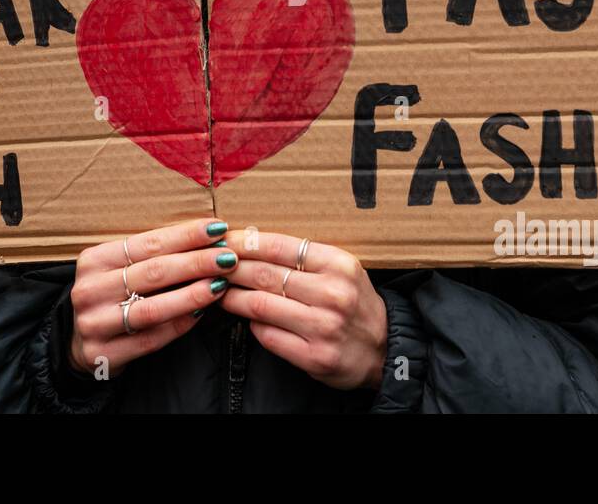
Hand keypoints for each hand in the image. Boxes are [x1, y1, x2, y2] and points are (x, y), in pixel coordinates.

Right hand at [68, 218, 236, 378]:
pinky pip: (150, 339)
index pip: (148, 243)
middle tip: (228, 257)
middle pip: (152, 272)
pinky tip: (201, 314)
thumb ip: (154, 256)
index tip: (217, 229)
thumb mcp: (122, 269)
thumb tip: (208, 239)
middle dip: (196, 262)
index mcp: (94, 260)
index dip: (185, 235)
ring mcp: (93, 324)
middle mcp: (89, 290)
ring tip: (220, 285)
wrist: (80, 343)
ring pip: (152, 308)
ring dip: (191, 295)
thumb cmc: (112, 297)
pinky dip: (179, 325)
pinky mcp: (101, 354)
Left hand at [220, 230, 388, 391]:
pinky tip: (245, 317)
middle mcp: (333, 294)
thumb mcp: (340, 269)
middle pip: (264, 274)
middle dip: (230, 267)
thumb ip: (304, 257)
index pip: (278, 246)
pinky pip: (267, 335)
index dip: (244, 241)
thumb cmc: (355, 303)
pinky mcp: (314, 356)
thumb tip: (251, 242)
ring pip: (259, 304)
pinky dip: (251, 324)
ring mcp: (323, 327)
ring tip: (219, 289)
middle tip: (211, 264)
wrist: (385, 349)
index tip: (223, 240)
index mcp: (338, 264)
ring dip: (232, 296)